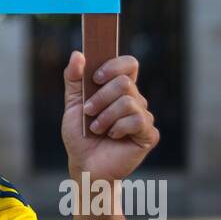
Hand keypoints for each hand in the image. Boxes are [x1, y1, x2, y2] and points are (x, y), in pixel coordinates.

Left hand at [61, 51, 158, 182]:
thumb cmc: (80, 136)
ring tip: (96, 129)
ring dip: (105, 116)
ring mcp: (144, 117)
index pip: (129, 64)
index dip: (114, 66)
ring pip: (128, 101)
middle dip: (101, 97)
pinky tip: (112, 136)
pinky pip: (137, 120)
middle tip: (88, 112)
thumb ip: (73, 79)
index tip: (95, 77)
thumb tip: (77, 54)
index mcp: (119, 90)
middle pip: (125, 82)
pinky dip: (118, 127)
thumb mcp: (72, 104)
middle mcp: (135, 100)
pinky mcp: (149, 134)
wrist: (84, 165)